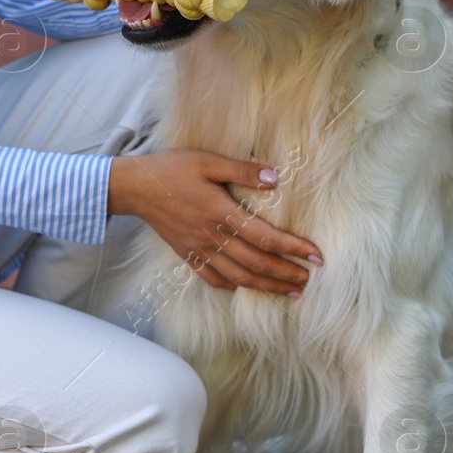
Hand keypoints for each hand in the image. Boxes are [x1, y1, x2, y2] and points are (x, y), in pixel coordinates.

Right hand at [108, 151, 322, 294]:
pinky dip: (233, 286)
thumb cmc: (173, 169)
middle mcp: (213, 237)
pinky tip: (246, 287)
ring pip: (239, 277)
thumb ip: (242, 171)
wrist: (135, 187)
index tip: (317, 256)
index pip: (266, 237)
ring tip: (290, 292)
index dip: (294, 248)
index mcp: (222, 213)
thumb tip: (275, 178)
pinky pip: (213, 279)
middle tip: (309, 281)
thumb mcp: (208, 161)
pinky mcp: (188, 255)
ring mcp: (200, 250)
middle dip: (287, 274)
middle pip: (258, 263)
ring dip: (267, 286)